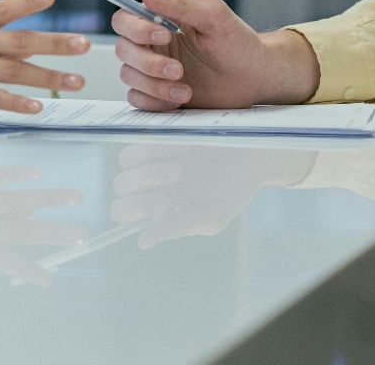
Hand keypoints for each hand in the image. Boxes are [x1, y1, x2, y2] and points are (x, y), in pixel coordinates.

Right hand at [0, 0, 89, 165]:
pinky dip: (18, 103)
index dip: (28, 1)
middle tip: (83, 45)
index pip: (3, 9)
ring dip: (48, 76)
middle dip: (56, 43)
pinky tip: (38, 107)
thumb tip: (10, 43)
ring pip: (15, 71)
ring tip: (73, 81)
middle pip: (21, 40)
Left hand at [0, 161, 85, 285]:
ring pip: (12, 207)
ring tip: (71, 198)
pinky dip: (16, 178)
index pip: (1, 258)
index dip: (25, 269)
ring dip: (46, 203)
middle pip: (17, 234)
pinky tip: (35, 175)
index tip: (49, 279)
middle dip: (52, 235)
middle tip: (80, 235)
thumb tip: (28, 215)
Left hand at [108, 143, 316, 247]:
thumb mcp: (210, 215)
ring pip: (126, 161)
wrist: (253, 153)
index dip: (134, 208)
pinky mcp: (162, 132)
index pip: (123, 211)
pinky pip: (141, 138)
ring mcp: (154, 155)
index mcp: (159, 206)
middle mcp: (151, 182)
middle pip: (121, 186)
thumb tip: (143, 242)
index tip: (164, 204)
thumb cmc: (233, 189)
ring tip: (180, 165)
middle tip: (176, 177)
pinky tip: (183, 148)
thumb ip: (176, 227)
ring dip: (149, 164)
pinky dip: (157, 145)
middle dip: (144, 183)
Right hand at [110, 0, 318, 109]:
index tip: (164, 35)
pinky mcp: (159, 95)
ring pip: (129, 77)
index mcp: (161, 22)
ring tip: (185, 89)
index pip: (125, 20)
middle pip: (123, 50)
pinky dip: (154, 101)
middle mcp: (153, 46)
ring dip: (155, 85)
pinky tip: (179, 99)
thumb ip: (180, 5)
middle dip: (149, 63)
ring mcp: (154, 72)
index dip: (136, 28)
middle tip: (179, 69)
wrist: (255, 77)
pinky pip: (138, 100)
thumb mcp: (214, 16)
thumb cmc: (238, 42)